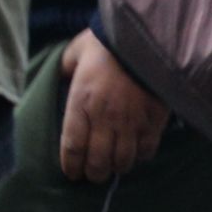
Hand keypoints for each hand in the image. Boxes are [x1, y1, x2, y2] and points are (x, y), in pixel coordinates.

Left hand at [57, 28, 173, 183]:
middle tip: (92, 174)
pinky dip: (140, 157)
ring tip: (113, 166)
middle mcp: (104, 118)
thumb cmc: (105, 44)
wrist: (142, 37)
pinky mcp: (153, 121)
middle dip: (93, 173)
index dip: (71, 166)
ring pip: (122, 161)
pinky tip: (136, 153)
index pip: (72, 146)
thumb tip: (59, 77)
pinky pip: (146, 150)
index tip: (71, 173)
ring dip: (116, 168)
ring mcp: (130, 122)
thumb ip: (64, 68)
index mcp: (81, 103)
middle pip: (97, 161)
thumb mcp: (75, 52)